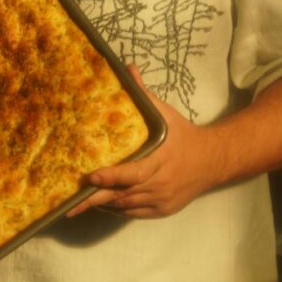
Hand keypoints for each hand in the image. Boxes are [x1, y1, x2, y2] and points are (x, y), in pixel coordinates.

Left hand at [67, 66, 220, 219]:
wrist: (212, 160)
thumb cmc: (183, 134)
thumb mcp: (166, 113)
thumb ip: (144, 95)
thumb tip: (128, 68)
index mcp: (161, 159)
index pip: (134, 172)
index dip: (112, 176)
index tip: (91, 175)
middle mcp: (161, 182)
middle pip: (124, 194)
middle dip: (96, 199)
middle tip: (70, 205)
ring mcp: (162, 199)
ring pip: (126, 205)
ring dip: (104, 203)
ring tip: (80, 202)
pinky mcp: (162, 210)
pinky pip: (133, 213)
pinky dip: (117, 209)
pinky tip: (103, 203)